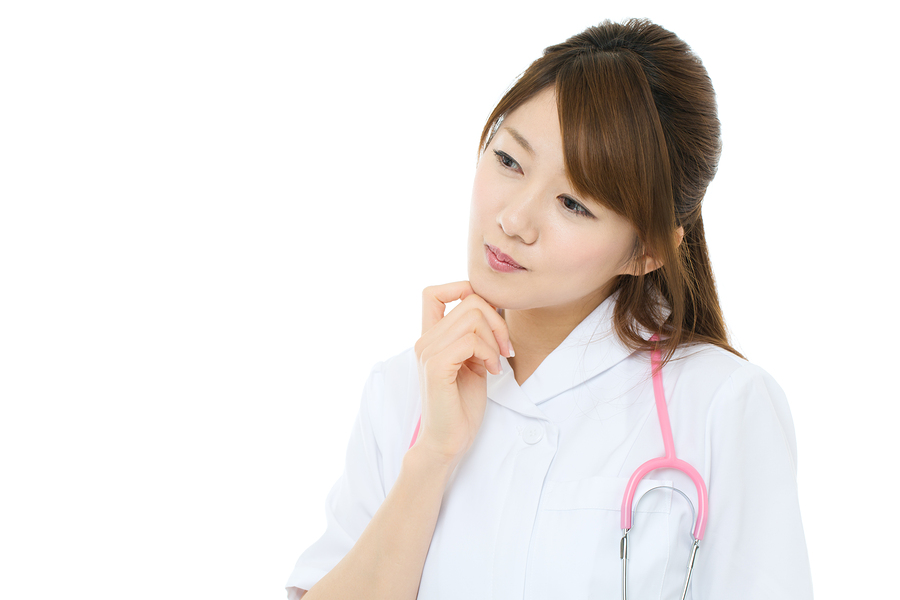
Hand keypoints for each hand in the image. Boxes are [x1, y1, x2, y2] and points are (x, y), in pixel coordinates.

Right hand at [412, 281, 511, 465]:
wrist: (449, 440)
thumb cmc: (461, 404)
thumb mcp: (472, 360)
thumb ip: (474, 335)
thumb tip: (493, 307)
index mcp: (430, 337)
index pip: (434, 292)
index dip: (464, 290)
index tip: (488, 317)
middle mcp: (424, 340)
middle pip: (469, 300)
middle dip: (497, 321)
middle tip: (504, 348)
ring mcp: (427, 352)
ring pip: (473, 317)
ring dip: (494, 339)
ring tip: (496, 362)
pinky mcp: (435, 367)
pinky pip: (471, 341)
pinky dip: (489, 353)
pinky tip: (491, 371)